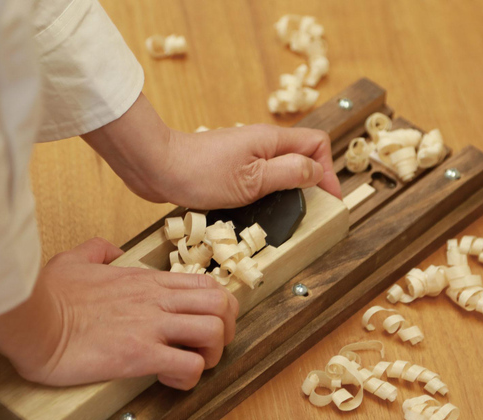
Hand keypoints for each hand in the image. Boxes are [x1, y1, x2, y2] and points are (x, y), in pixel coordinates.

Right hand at [0, 238, 237, 389]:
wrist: (31, 319)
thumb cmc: (48, 295)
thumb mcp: (74, 259)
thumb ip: (97, 250)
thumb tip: (109, 249)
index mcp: (147, 281)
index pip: (207, 284)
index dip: (219, 307)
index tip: (204, 324)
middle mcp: (157, 300)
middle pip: (223, 304)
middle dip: (227, 330)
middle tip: (207, 348)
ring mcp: (151, 325)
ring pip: (215, 332)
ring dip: (212, 356)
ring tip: (191, 366)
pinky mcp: (140, 353)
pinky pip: (188, 366)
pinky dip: (189, 378)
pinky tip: (168, 380)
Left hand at [82, 93, 341, 209]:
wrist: (156, 167)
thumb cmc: (199, 172)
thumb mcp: (252, 180)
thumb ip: (288, 174)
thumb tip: (316, 172)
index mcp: (271, 141)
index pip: (316, 145)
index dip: (326, 172)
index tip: (327, 200)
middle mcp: (260, 144)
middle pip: (300, 158)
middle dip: (308, 183)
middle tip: (306, 211)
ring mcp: (243, 156)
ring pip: (278, 170)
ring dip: (284, 191)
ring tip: (283, 215)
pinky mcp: (228, 169)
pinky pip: (257, 179)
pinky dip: (262, 195)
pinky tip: (255, 212)